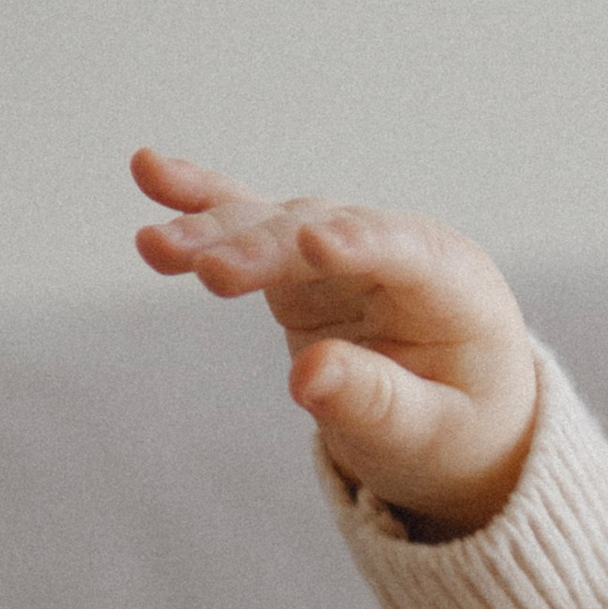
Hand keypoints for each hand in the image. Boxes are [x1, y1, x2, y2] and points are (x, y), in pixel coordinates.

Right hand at [131, 146, 536, 534]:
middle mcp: (394, 248)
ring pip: (273, 226)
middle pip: (321, 234)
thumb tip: (307, 379)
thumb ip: (378, 405)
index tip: (317, 243)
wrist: (455, 425)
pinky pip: (248, 226)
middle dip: (265, 250)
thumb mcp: (432, 438)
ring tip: (156, 247)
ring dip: (215, 234)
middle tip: (211, 273)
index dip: (360, 245)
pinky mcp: (298, 265)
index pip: (404, 251)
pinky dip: (201, 204)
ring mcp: (341, 250)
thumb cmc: (459, 433)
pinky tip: (148, 170)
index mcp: (453, 283)